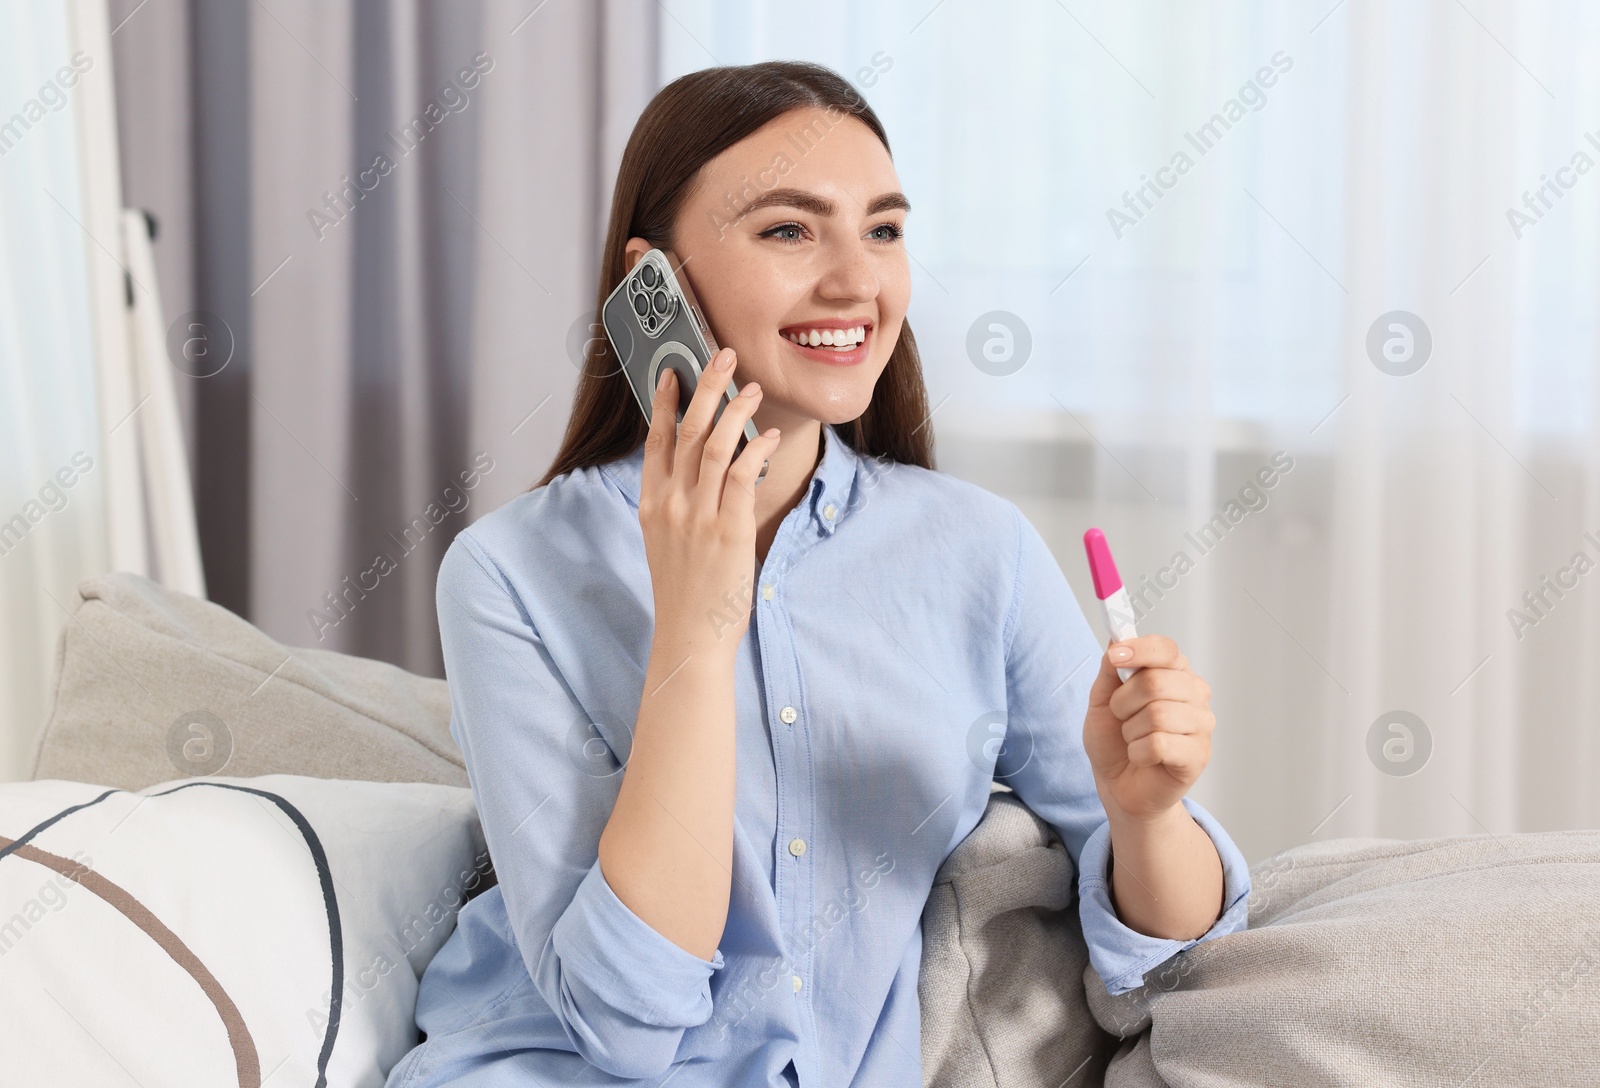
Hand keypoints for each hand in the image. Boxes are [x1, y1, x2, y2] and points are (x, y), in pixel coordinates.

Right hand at [639, 347, 780, 653]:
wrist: (690, 634)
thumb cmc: (685, 592)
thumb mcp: (666, 542)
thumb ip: (676, 505)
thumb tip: (696, 474)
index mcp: (652, 505)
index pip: (656, 442)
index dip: (666, 403)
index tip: (674, 373)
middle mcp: (672, 505)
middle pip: (688, 432)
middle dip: (706, 388)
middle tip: (721, 357)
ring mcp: (699, 516)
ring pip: (716, 446)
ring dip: (737, 411)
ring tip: (753, 389)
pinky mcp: (729, 530)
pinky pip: (742, 476)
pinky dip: (756, 450)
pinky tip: (768, 437)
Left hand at [1081, 635, 1215, 822]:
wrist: (1118, 785)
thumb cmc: (1115, 741)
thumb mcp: (1102, 699)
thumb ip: (1110, 669)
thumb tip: (1116, 639)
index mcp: (1175, 673)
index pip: (1166, 649)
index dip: (1139, 650)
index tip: (1116, 657)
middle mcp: (1195, 694)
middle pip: (1156, 681)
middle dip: (1123, 702)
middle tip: (1121, 716)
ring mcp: (1202, 725)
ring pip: (1157, 714)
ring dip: (1131, 731)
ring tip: (1133, 739)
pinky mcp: (1199, 755)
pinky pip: (1160, 744)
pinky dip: (1139, 752)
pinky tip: (1142, 757)